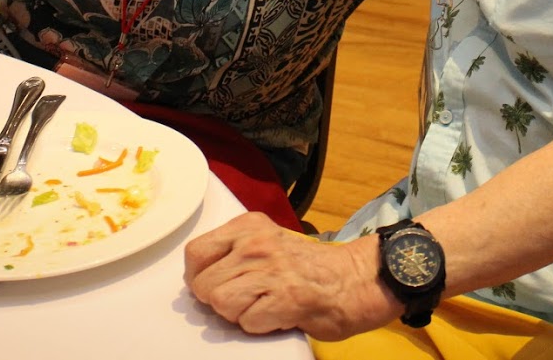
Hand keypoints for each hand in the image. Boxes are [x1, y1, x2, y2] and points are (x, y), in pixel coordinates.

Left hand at [184, 212, 399, 339]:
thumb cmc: (310, 267)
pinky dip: (259, 327)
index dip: (198, 277)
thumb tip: (201, 279)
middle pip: (204, 285)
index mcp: (249, 225)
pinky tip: (278, 315)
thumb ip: (236, 252)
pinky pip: (247, 322)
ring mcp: (270, 270)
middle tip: (243, 301)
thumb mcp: (268, 242)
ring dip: (238, 315)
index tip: (211, 287)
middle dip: (218, 301)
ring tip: (262, 307)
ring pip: (221, 304)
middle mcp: (256, 243)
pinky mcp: (284, 298)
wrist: (356, 279)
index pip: (196, 253)